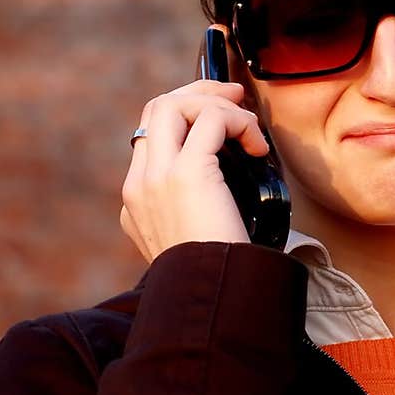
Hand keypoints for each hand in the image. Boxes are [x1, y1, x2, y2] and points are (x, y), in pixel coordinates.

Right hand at [120, 80, 270, 262]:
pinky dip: (239, 122)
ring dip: (217, 102)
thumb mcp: (198, 243)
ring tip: (250, 125)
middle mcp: (139, 186)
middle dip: (198, 93)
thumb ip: (198, 214)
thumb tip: (229, 188)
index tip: (223, 120)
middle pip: (156, 109)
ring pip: (173, 104)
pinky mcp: (186, 174)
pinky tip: (257, 146)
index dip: (187, 117)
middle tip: (235, 97)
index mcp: (137, 203)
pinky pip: (211, 120)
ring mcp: (156, 178)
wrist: (212, 301)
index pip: (151, 136)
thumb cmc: (218, 278)